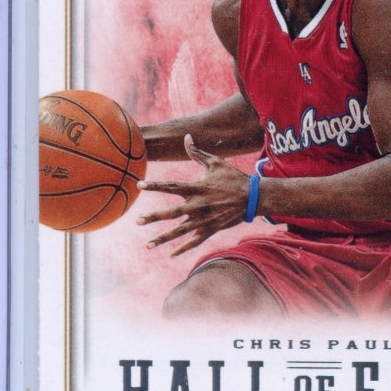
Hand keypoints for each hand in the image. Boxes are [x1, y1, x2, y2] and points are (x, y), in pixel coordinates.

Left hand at [136, 134, 249, 256]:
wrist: (253, 197)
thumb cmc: (233, 178)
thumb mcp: (215, 162)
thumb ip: (197, 152)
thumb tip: (186, 137)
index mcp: (198, 188)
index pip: (172, 186)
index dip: (155, 186)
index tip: (139, 185)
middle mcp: (199, 205)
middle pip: (172, 213)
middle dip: (154, 217)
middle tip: (138, 221)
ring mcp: (205, 220)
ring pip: (180, 231)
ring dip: (163, 238)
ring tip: (148, 245)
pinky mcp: (211, 229)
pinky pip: (195, 241)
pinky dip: (183, 249)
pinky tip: (171, 254)